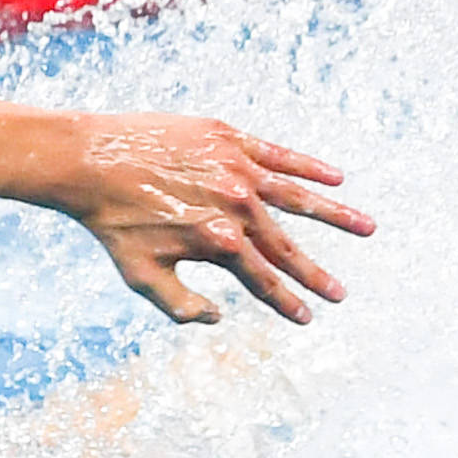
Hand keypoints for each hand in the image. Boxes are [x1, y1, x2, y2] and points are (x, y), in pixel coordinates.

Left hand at [51, 115, 373, 323]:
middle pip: (287, 247)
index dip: (288, 303)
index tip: (308, 318)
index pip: (264, 281)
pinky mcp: (229, 138)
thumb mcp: (142, 278)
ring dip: (336, 215)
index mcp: (219, 243)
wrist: (89, 160)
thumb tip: (219, 319)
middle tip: (342, 294)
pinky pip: (280, 155)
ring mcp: (237, 169)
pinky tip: (338, 178)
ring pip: (299, 198)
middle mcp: (236, 206)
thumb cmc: (113, 224)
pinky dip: (310, 167)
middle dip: (316, 274)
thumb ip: (181, 306)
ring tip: (368, 228)